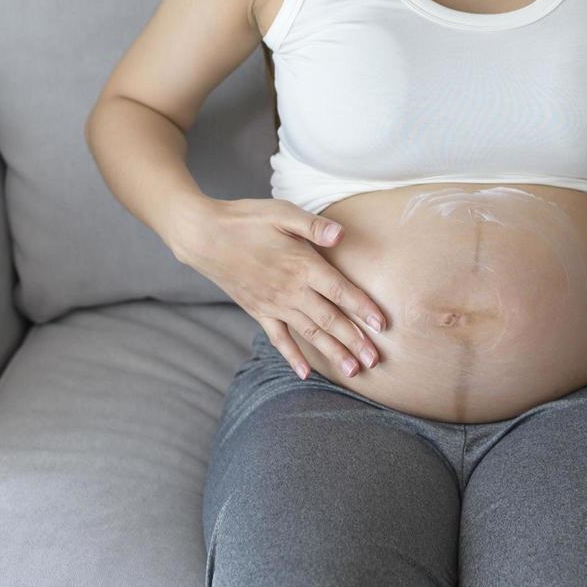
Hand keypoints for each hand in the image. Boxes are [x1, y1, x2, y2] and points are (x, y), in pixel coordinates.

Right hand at [174, 197, 387, 380]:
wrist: (204, 236)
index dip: (362, 308)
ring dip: (333, 353)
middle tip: (376, 361)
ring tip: (354, 371)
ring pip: (310, 333)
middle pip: (330, 320)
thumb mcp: (282, 213)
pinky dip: (293, 356)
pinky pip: (279, 339)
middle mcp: (291, 291)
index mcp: (302, 265)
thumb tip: (341, 233)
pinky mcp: (259, 311)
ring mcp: (274, 304)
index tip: (382, 325)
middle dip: (355, 341)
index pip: (340, 291)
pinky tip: (305, 373)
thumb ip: (313, 226)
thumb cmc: (246, 220)